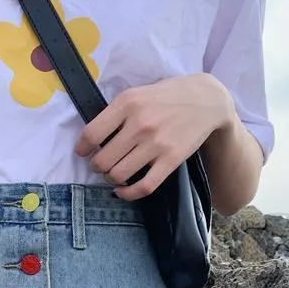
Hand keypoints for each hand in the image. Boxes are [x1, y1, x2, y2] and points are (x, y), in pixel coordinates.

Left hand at [74, 73, 234, 200]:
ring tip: (113, 174)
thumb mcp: (138, 93)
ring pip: (118, 175)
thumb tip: (91, 138)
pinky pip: (143, 187)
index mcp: (128, 103)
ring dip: (111, 179)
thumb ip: (116, 112)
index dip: (81, 149)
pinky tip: (122, 191)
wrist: (206, 100)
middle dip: (96, 166)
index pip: (91, 134)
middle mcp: (140, 124)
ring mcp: (156, 144)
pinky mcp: (170, 160)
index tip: (82, 153)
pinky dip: (128, 194)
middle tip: (100, 164)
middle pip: (102, 160)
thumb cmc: (166, 97)